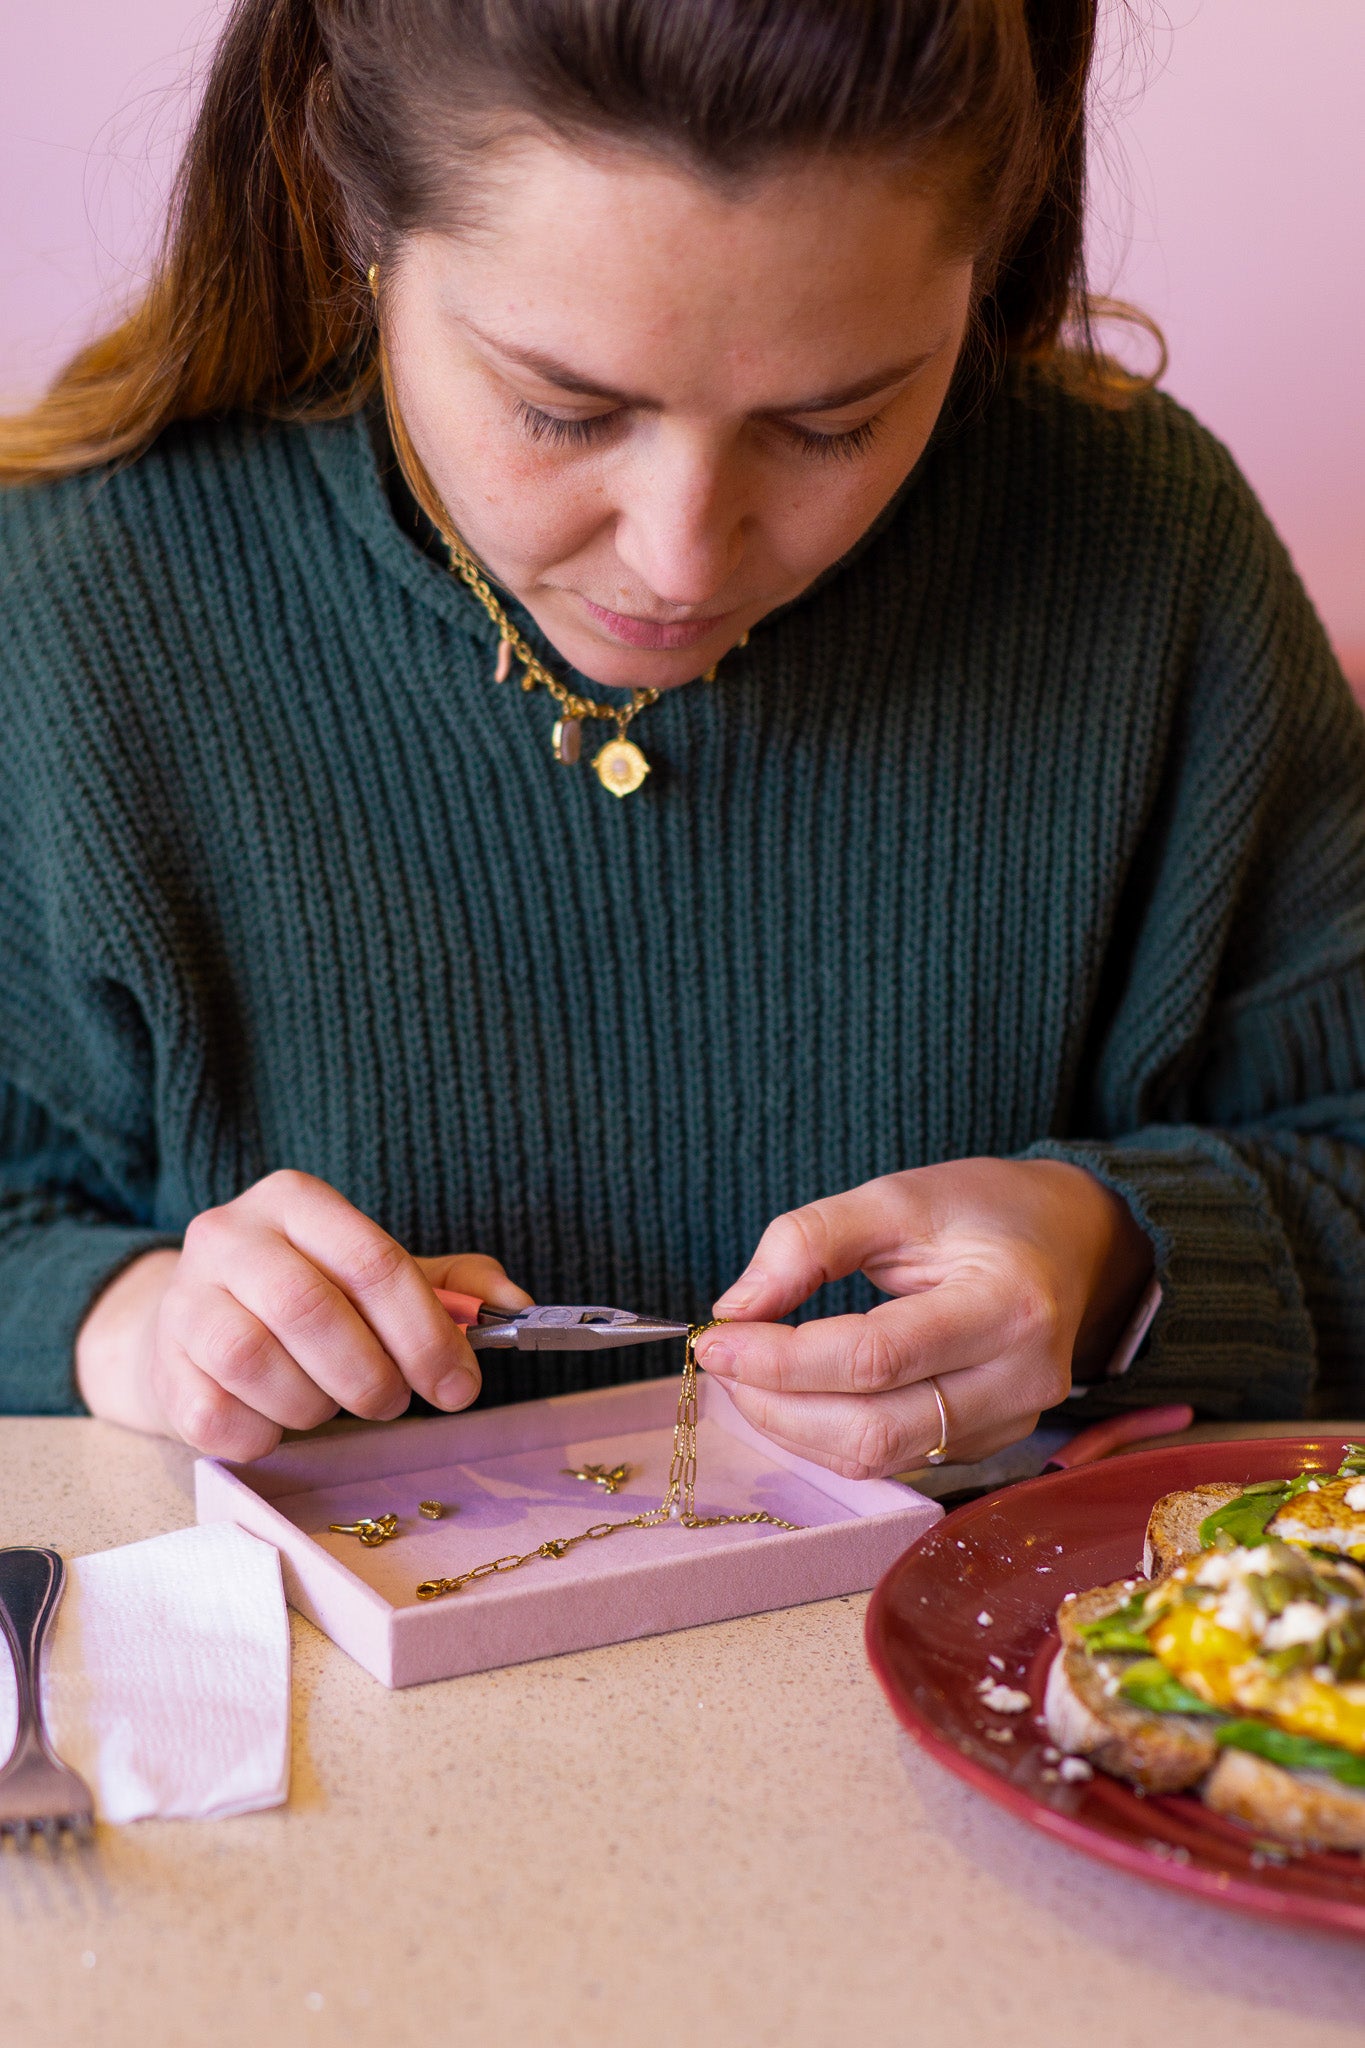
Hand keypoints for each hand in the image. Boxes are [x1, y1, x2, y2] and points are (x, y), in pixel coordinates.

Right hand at [75, 1169, 530, 1461]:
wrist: (194, 1329)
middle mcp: (228, 1235)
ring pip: (254, 1361)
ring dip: (316, 1405)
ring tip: (334, 1405)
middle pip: (309, 1309)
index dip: (426, 1332)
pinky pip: (218, 1416)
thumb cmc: (309, 1300)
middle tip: (395, 1402)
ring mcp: (184, 1301)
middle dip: (371, 1375)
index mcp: (294, 1200)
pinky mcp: (162, 1369)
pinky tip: (281, 1421)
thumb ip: (454, 1284)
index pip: (373, 1260)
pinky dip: (266, 1434)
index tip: (459, 1385)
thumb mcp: (378, 1275)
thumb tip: (516, 1302)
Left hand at [695, 1158, 1152, 1479]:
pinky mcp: (990, 1445)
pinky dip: (829, 1433)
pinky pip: (894, 1459)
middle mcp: (1020, 1380)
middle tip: (722, 1360)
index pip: (875, 1357)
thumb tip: (736, 1308)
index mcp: (1006, 1305)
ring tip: (748, 1375)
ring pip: (879, 1458)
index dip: (781, 1357)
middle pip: (874, 1429)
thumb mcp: (897, 1196)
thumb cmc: (984, 1210)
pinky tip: (796, 1393)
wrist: (1072, 1239)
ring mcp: (1011, 1423)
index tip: (714, 1337)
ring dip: (794, 1427)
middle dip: (777, 1405)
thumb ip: (811, 1241)